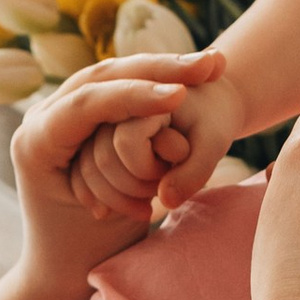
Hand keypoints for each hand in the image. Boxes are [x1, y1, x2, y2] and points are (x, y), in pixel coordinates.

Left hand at [12, 66, 210, 284]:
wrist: (62, 261)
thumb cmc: (89, 249)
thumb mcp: (114, 219)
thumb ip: (136, 184)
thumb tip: (170, 177)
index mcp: (36, 144)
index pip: (87, 104)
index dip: (135, 96)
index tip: (181, 95)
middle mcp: (39, 118)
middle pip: (102, 77)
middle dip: (158, 69)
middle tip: (212, 66)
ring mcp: (56, 109)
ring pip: (113, 72)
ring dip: (161, 66)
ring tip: (211, 65)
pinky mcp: (78, 110)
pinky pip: (117, 83)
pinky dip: (154, 77)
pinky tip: (193, 72)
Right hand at [75, 60, 249, 221]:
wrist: (203, 107)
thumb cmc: (210, 121)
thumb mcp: (214, 143)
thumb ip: (193, 172)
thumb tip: (164, 201)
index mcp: (134, 90)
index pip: (125, 143)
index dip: (152, 165)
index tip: (182, 153)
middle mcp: (107, 103)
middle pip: (102, 161)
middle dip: (138, 183)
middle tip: (168, 174)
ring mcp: (94, 125)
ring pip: (89, 172)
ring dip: (123, 195)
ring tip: (157, 192)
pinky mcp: (92, 143)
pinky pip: (86, 179)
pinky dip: (111, 199)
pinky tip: (140, 209)